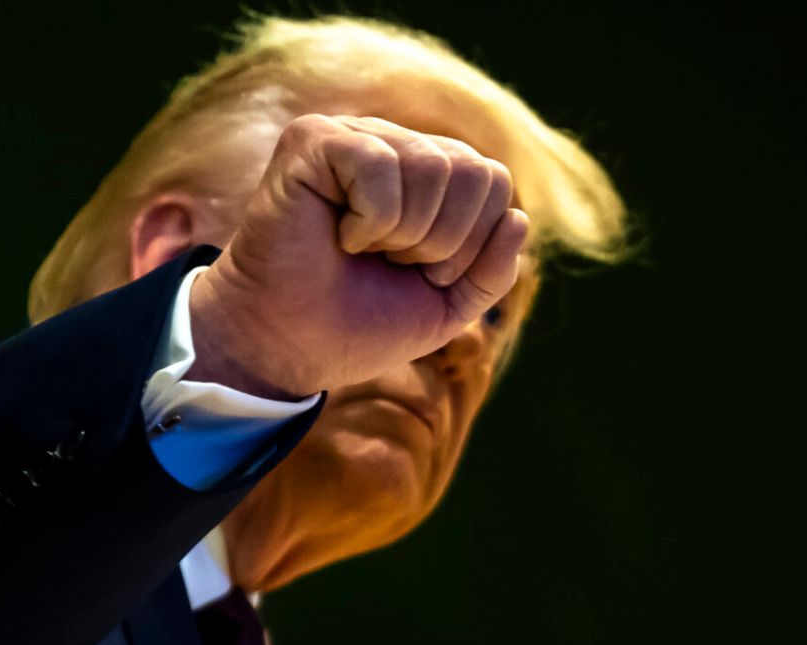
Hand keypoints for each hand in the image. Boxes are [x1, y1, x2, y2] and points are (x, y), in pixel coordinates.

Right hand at [188, 114, 527, 398]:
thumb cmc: (358, 323)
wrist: (287, 346)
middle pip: (473, 171)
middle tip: (389, 263)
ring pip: (432, 168)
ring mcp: (354, 136)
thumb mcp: (446, 307)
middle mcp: (397, 145)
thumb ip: (493, 272)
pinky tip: (338, 234)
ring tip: (361, 250)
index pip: (494, 182)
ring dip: (402, 235)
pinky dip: (368, 221)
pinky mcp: (313, 139)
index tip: (418, 273)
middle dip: (440, 243)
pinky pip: (378, 167)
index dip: (469, 245)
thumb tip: (519, 217)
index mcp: (432, 175)